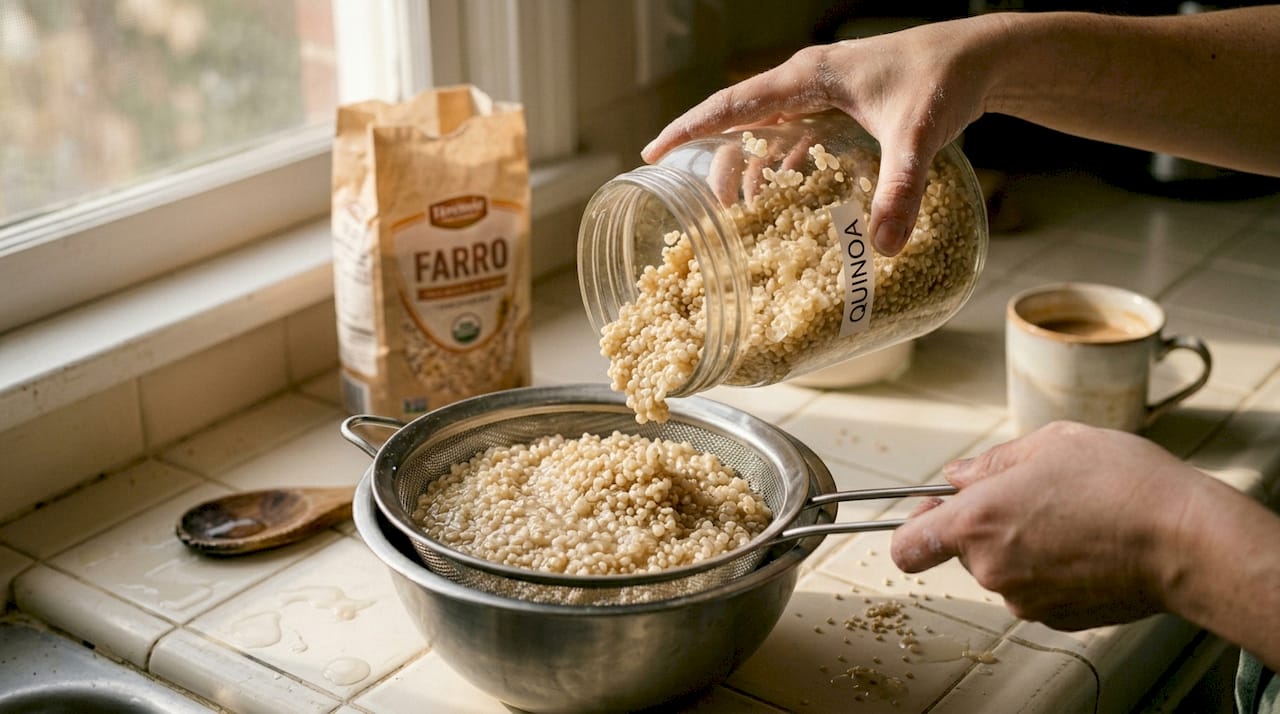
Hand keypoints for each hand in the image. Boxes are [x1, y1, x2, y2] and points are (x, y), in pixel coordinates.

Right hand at [642, 16, 1003, 255]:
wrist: (983, 54)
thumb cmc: (944, 79)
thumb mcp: (917, 136)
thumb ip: (899, 190)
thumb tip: (885, 249)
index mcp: (808, 77)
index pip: (732, 103)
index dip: (689, 128)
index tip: (652, 152)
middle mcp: (808, 81)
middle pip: (741, 120)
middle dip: (714, 159)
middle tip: (698, 204)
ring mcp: (824, 92)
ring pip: (767, 129)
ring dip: (748, 165)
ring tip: (735, 209)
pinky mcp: (843, 105)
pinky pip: (795, 133)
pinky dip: (781, 163)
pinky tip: (784, 194)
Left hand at [890, 421, 1206, 629]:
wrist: (1186, 541)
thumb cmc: (1122, 484)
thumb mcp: (1051, 443)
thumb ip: (993, 462)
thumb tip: (961, 476)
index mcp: (978, 522)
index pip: (907, 546)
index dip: (915, 526)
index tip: (936, 509)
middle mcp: (992, 569)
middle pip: (962, 551)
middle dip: (986, 525)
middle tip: (1034, 496)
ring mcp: (1025, 599)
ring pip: (1002, 569)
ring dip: (1022, 546)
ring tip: (1072, 517)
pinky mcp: (1058, 618)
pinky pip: (1037, 589)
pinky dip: (1051, 569)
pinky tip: (1088, 544)